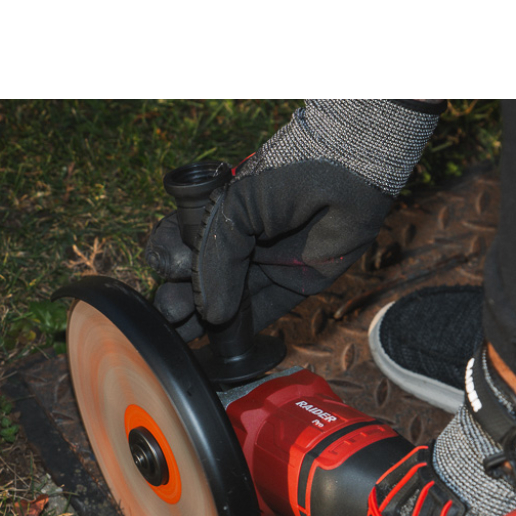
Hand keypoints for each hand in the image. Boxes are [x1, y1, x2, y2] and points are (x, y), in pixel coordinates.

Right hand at [146, 100, 443, 340]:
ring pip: (224, 302)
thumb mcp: (236, 208)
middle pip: (196, 279)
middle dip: (178, 298)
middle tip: (174, 310)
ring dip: (202, 321)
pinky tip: (219, 341)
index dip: (169, 261)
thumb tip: (209, 314)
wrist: (347, 174)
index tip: (174, 268)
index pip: (177, 243)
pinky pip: (260, 315)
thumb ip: (216, 258)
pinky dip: (239, 331)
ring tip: (184, 330)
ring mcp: (262, 265)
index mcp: (214, 213)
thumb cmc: (287, 176)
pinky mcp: (291, 286)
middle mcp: (236, 241)